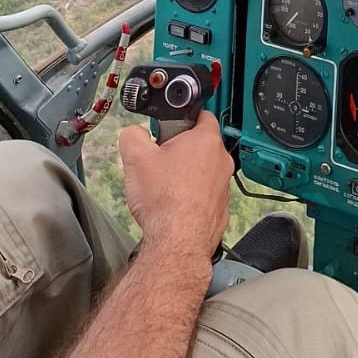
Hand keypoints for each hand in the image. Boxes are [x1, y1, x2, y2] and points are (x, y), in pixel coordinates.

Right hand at [118, 111, 233, 260]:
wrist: (176, 242)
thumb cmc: (164, 201)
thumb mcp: (136, 157)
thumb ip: (133, 135)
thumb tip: (134, 133)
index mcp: (206, 141)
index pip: (203, 115)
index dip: (183, 119)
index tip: (171, 128)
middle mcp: (221, 162)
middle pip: (201, 146)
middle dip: (181, 151)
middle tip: (160, 161)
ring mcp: (224, 188)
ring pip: (204, 173)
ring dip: (187, 177)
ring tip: (164, 188)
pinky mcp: (220, 211)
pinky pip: (205, 198)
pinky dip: (192, 200)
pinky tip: (174, 208)